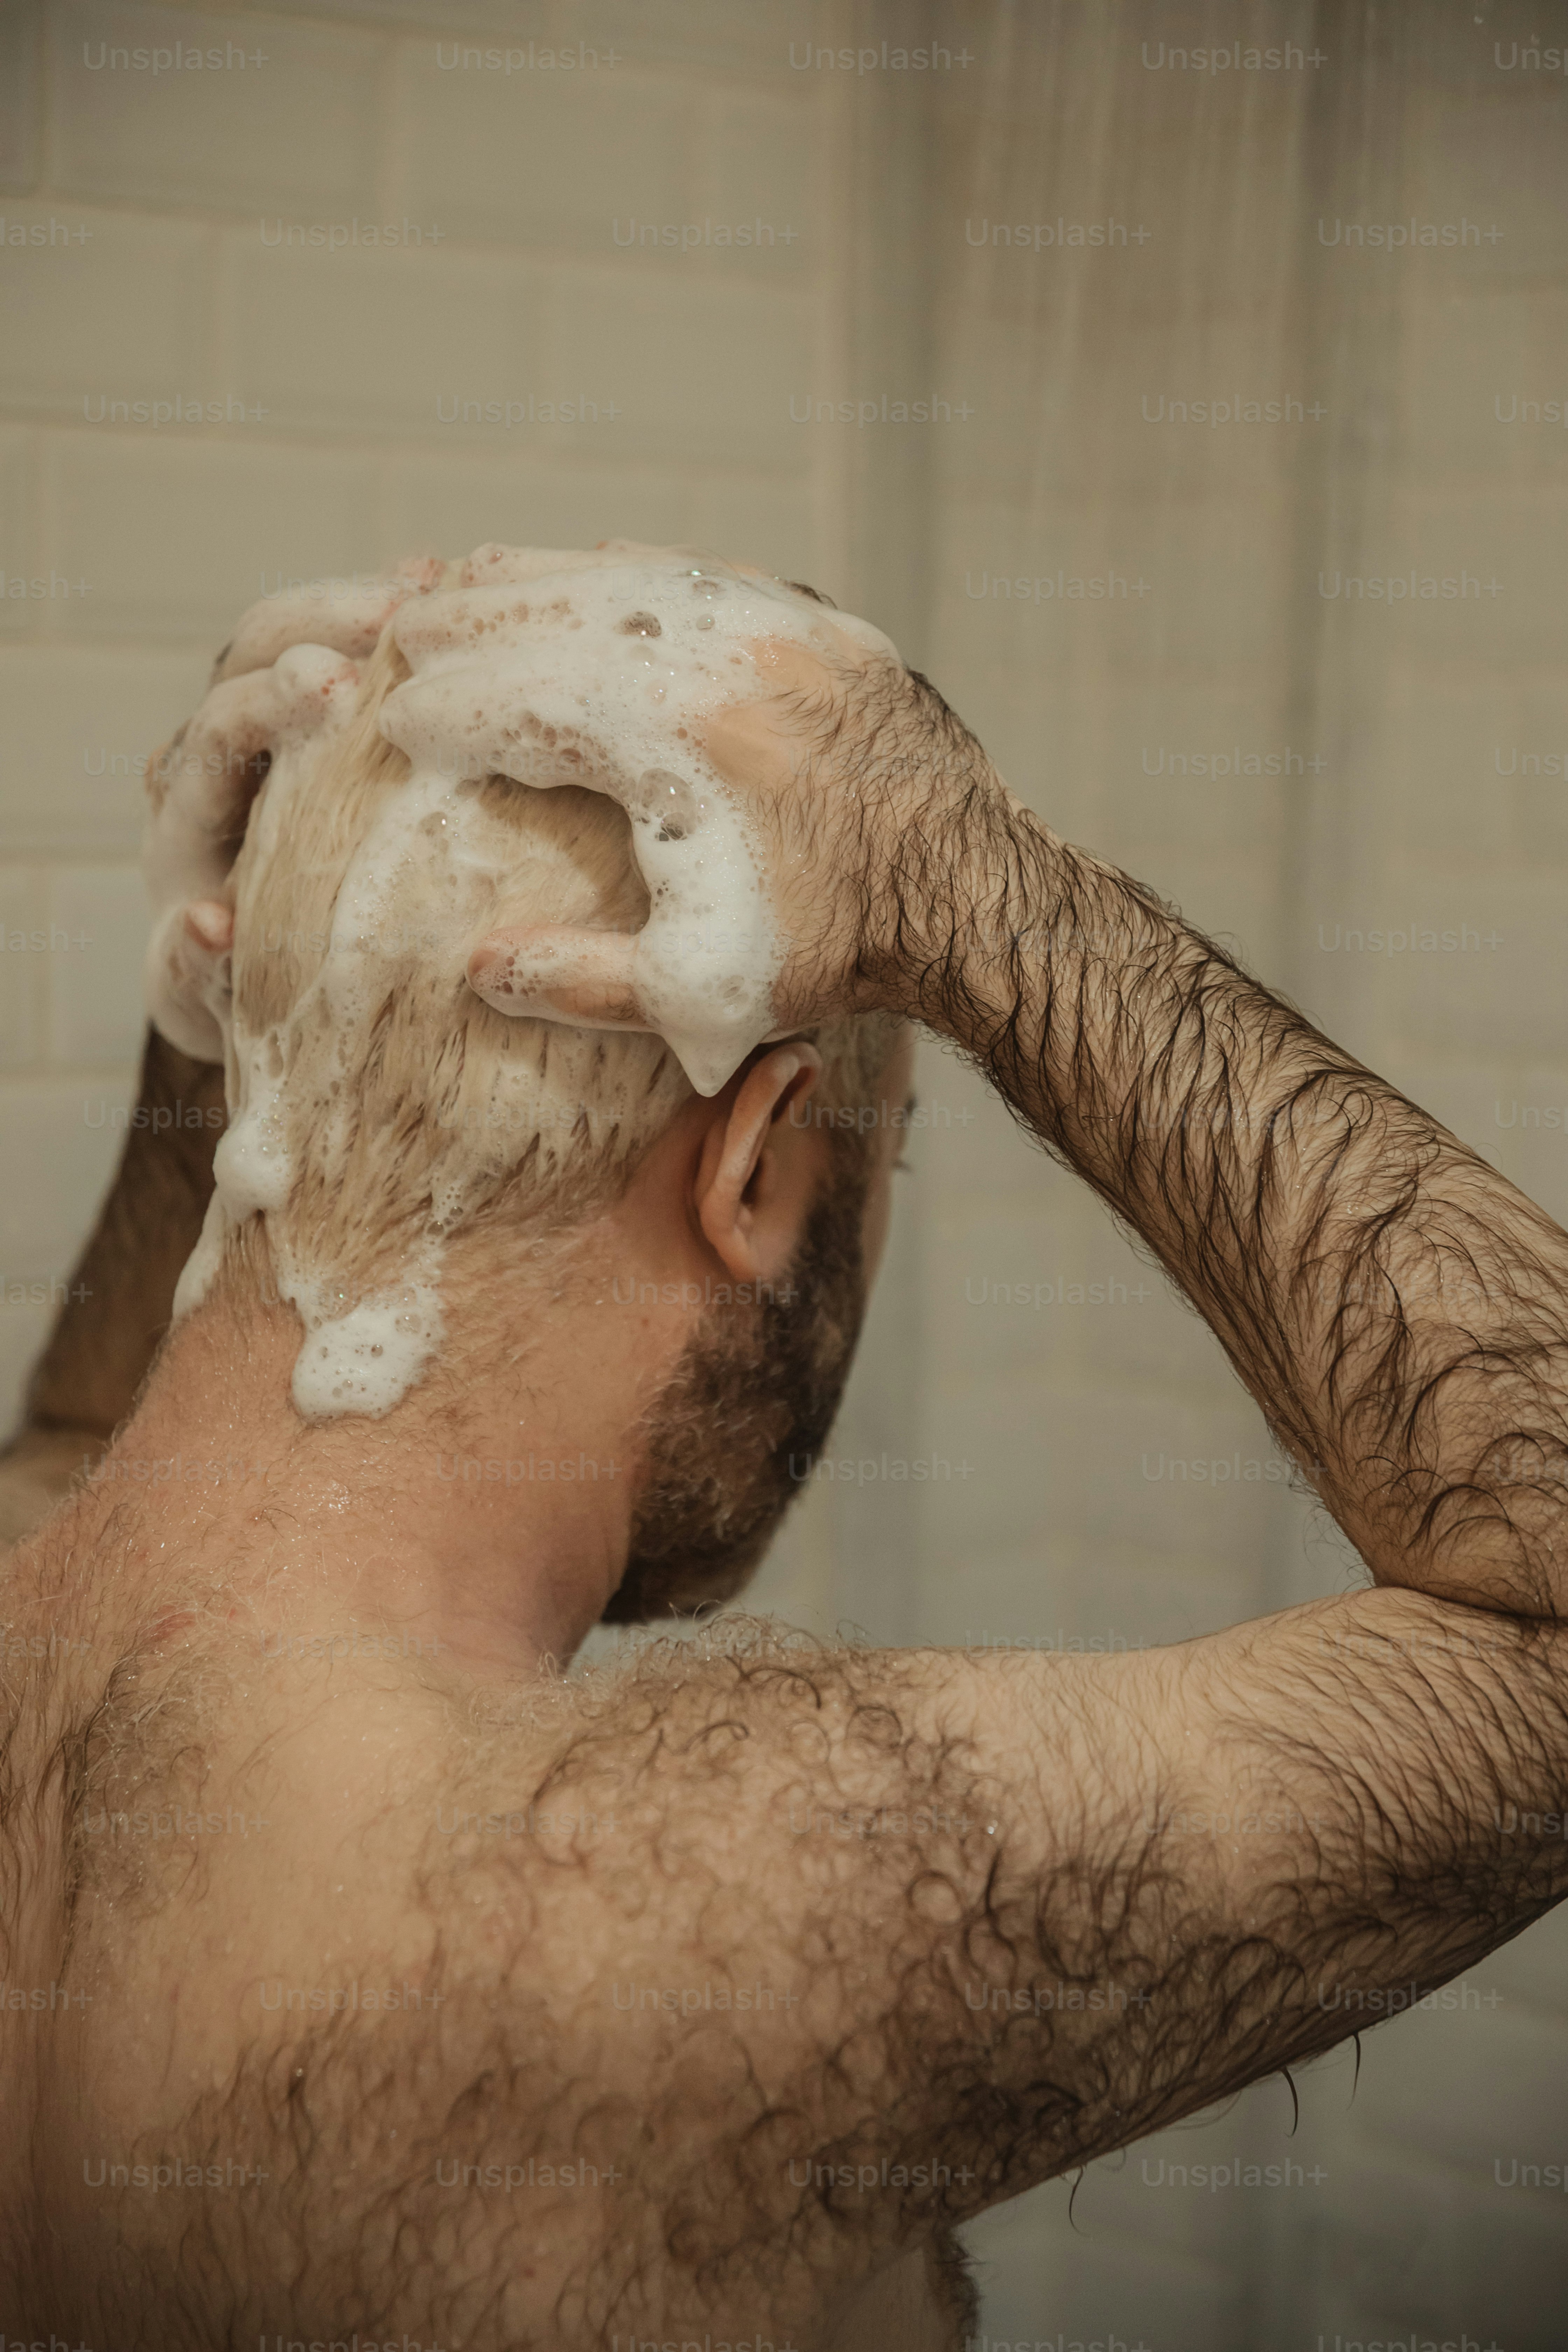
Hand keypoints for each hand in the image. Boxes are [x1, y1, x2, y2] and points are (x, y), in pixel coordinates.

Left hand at [151, 545, 679, 1058]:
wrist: (261, 996)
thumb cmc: (238, 1009)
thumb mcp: (208, 1006)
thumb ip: (196, 971)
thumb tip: (204, 921)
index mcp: (185, 821)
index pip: (217, 733)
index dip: (269, 702)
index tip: (333, 686)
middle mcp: (215, 757)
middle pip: (251, 650)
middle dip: (323, 622)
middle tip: (400, 619)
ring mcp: (271, 728)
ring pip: (302, 629)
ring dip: (371, 603)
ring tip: (448, 585)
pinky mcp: (321, 719)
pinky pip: (355, 645)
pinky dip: (405, 618)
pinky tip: (468, 592)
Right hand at [443, 554, 1003, 1090]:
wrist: (974, 902)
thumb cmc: (835, 951)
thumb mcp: (698, 995)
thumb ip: (581, 983)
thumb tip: (483, 968)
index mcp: (676, 741)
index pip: (523, 702)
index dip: (448, 709)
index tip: (396, 720)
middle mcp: (726, 661)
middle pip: (564, 616)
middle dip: (473, 621)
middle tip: (405, 626)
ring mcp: (784, 632)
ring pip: (636, 579)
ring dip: (548, 578)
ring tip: (477, 576)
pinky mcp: (828, 630)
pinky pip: (714, 575)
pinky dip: (645, 571)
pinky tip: (604, 566)